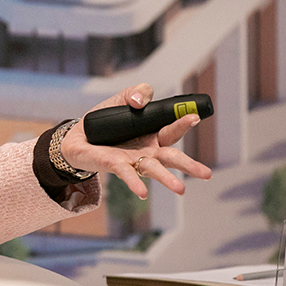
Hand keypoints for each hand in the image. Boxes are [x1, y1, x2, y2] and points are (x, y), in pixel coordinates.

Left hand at [59, 83, 211, 199]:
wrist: (78, 136)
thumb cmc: (106, 121)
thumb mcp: (122, 99)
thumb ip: (137, 93)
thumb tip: (140, 102)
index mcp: (153, 135)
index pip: (172, 130)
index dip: (183, 123)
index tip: (194, 116)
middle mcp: (148, 151)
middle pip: (172, 158)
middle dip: (189, 166)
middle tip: (206, 174)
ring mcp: (133, 160)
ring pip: (154, 170)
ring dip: (168, 180)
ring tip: (181, 190)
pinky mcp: (116, 166)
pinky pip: (127, 175)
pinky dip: (135, 183)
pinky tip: (142, 192)